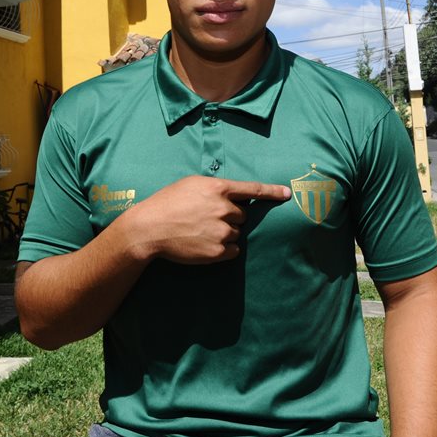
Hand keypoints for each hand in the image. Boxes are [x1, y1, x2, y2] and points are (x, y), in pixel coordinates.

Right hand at [122, 176, 289, 263]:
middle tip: (206, 219)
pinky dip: (224, 249)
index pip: (253, 189)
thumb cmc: (167, 203)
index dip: (272, 191)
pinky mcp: (217, 251)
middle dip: (230, 217)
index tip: (287, 194)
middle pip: (242, 215)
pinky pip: (233, 251)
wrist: (149, 228)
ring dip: (225, 233)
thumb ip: (215, 188)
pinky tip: (204, 244)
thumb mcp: (191, 185)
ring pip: (236, 233)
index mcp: (218, 188)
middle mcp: (224, 209)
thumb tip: (232, 195)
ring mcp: (221, 231)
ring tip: (200, 232)